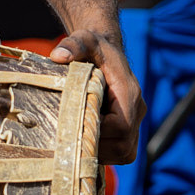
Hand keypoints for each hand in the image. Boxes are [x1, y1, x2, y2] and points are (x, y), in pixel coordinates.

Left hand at [51, 28, 141, 163]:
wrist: (106, 51)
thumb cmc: (95, 47)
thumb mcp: (85, 40)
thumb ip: (73, 45)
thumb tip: (57, 55)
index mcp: (129, 93)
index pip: (121, 126)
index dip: (99, 131)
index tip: (76, 125)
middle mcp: (137, 110)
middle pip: (124, 146)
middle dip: (98, 147)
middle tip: (71, 139)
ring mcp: (135, 122)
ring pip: (125, 153)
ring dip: (101, 153)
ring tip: (77, 141)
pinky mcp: (130, 130)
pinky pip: (122, 153)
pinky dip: (104, 153)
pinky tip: (84, 142)